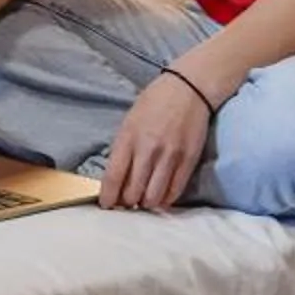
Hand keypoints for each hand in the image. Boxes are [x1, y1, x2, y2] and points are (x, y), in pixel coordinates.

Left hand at [95, 72, 210, 211]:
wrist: (188, 88)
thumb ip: (123, 148)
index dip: (108, 197)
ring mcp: (169, 156)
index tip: (106, 206)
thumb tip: (118, 178)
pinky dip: (165, 200)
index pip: (114, 177)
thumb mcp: (130, 121)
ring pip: (154, 197)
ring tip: (143, 201)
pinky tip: (161, 198)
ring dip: (146, 203)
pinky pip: (175, 191)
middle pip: (133, 191)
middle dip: (127, 203)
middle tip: (126, 203)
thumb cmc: (155, 102)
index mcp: (128, 138)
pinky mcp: (188, 160)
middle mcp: (148, 149)